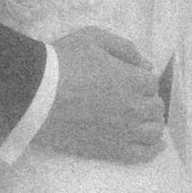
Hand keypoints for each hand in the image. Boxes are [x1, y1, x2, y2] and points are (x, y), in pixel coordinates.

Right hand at [35, 27, 166, 164]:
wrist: (35, 96)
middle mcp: (134, 107)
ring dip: (151, 123)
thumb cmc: (62, 62)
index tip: (129, 81)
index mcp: (132, 79)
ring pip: (154, 131)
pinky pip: (143, 154)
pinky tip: (155, 145)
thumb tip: (146, 65)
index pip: (152, 82)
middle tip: (132, 99)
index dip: (141, 80)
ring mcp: (124, 131)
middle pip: (156, 107)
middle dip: (147, 100)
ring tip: (140, 120)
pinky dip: (153, 150)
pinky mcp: (111, 150)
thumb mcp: (93, 38)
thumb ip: (124, 48)